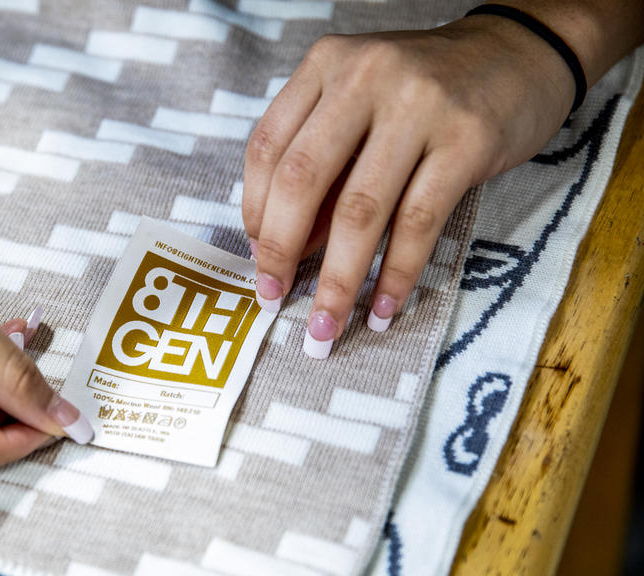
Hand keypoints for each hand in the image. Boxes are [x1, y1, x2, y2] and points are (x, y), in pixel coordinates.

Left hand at [243, 16, 576, 357]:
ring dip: (338, 280)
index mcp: (326, 64)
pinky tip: (383, 307)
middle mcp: (366, 76)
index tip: (259, 260)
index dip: (255, 213)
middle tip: (275, 298)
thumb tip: (286, 248)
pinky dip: (395, 273)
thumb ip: (321, 164)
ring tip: (328, 324)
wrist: (519, 54)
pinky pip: (419, 222)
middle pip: (302, 179)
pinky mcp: (468, 140)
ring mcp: (419, 106)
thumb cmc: (422, 92)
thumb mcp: (358, 106)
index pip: (267, 148)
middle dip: (282, 251)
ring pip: (360, 211)